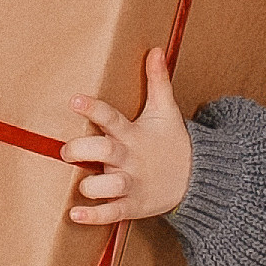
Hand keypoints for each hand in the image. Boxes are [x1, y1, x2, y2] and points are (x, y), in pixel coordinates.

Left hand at [63, 48, 192, 227]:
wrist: (199, 179)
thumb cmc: (174, 142)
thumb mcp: (166, 111)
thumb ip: (157, 81)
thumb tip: (155, 49)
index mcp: (133, 134)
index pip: (112, 117)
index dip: (93, 109)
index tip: (75, 100)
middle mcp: (130, 158)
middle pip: (105, 151)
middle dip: (82, 150)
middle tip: (66, 151)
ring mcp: (132, 183)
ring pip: (108, 186)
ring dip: (91, 186)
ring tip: (80, 185)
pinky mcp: (133, 205)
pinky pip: (112, 213)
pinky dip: (94, 215)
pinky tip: (75, 214)